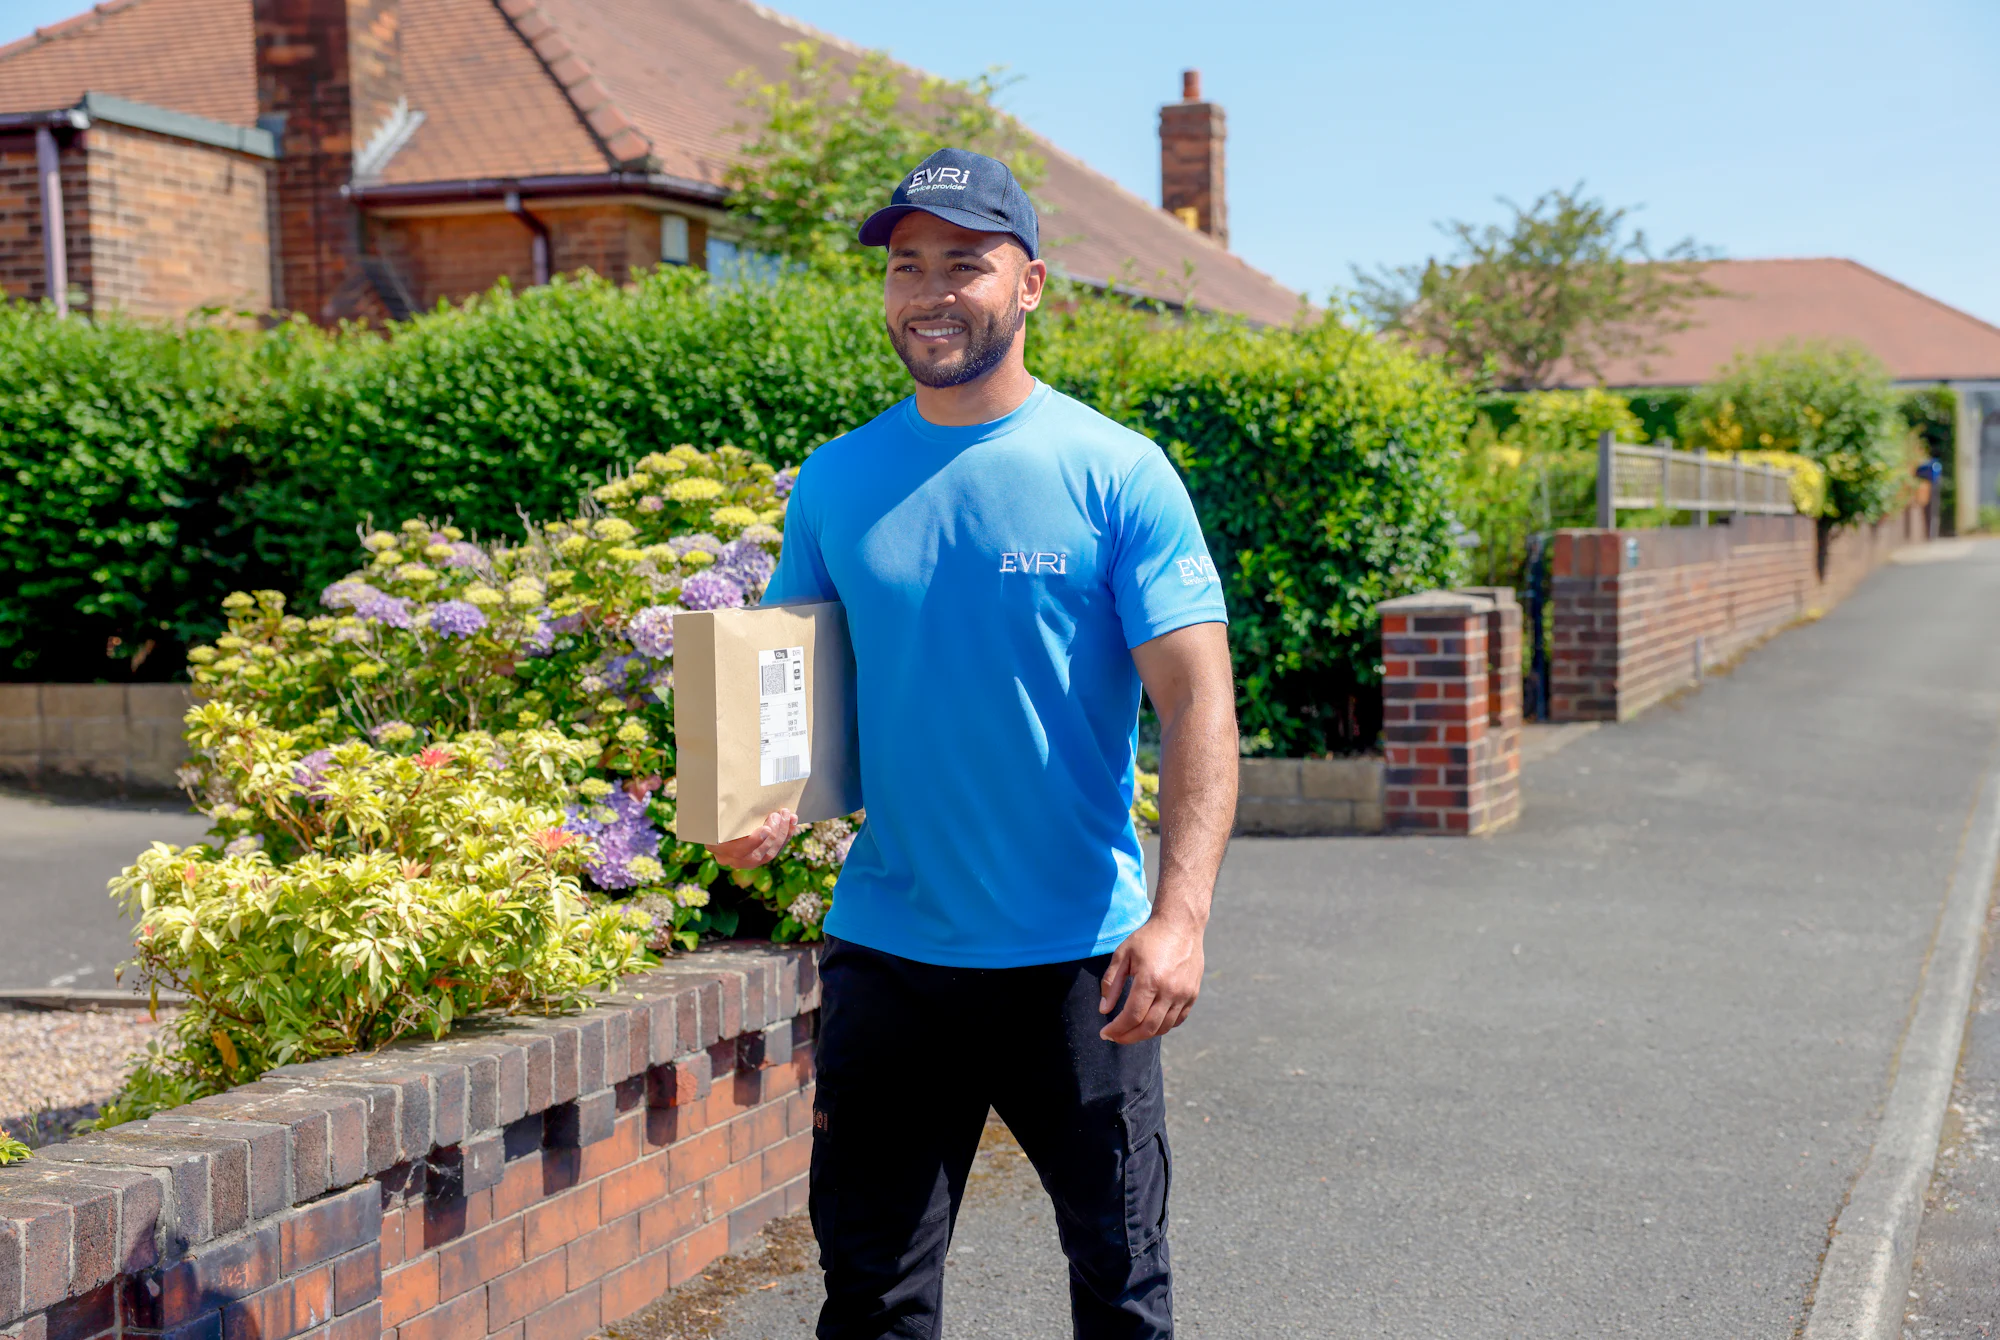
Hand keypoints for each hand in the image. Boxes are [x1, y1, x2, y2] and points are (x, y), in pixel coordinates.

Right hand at [706, 809, 798, 868]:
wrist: (717, 818)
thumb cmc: (717, 807)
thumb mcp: (718, 804)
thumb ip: (728, 802)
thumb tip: (735, 780)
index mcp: (714, 844)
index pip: (736, 849)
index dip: (754, 841)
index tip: (767, 829)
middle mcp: (727, 857)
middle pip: (755, 854)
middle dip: (773, 834)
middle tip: (779, 815)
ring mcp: (743, 861)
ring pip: (768, 854)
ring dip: (782, 834)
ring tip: (788, 816)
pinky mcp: (757, 859)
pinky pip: (773, 851)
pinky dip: (785, 837)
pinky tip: (792, 823)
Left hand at [1098, 914, 1204, 1044]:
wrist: (1181, 925)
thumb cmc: (1149, 938)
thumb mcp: (1123, 954)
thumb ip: (1112, 983)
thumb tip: (1104, 1010)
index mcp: (1150, 979)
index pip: (1132, 1016)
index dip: (1117, 1029)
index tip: (1105, 1033)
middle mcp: (1170, 990)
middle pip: (1148, 1028)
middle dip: (1128, 1037)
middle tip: (1115, 1037)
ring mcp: (1184, 994)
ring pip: (1163, 1027)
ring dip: (1145, 1035)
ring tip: (1130, 1031)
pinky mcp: (1193, 994)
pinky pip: (1177, 1020)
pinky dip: (1162, 1026)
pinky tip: (1150, 1022)